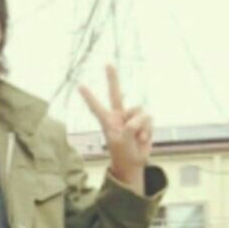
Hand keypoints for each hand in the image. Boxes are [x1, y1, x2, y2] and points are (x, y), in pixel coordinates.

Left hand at [78, 64, 153, 184]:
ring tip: (137, 138)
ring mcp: (131, 117)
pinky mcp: (144, 121)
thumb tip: (137, 120)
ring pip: (139, 111)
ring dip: (141, 126)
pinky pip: (149, 119)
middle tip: (108, 64)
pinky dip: (148, 130)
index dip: (89, 97)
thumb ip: (129, 130)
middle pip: (116, 93)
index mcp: (108, 122)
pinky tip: (143, 139)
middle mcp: (119, 116)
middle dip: (112, 79)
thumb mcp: (123, 143)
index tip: (80, 86)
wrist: (134, 163)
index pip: (97, 107)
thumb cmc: (124, 154)